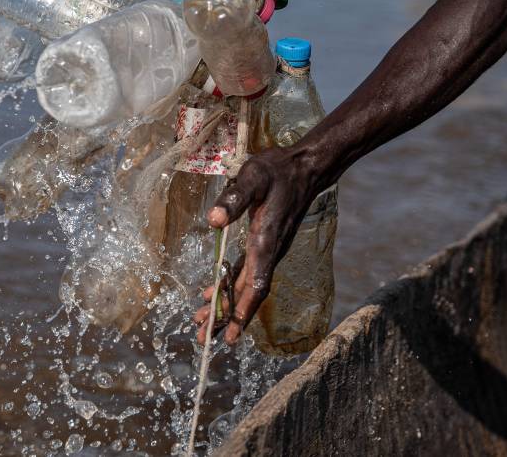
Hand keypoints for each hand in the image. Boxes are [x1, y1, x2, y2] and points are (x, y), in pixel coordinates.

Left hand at [193, 145, 318, 345]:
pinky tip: (214, 296)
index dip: (243, 309)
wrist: (305, 168)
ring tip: (202, 324)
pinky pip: (247, 274)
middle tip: (202, 339)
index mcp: (266, 241)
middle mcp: (269, 252)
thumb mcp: (253, 178)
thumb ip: (234, 199)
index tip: (230, 333)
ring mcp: (268, 251)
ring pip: (246, 286)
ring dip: (225, 306)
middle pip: (248, 293)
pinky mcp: (264, 245)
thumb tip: (213, 220)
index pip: (256, 284)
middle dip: (226, 317)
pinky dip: (230, 287)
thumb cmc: (277, 171)